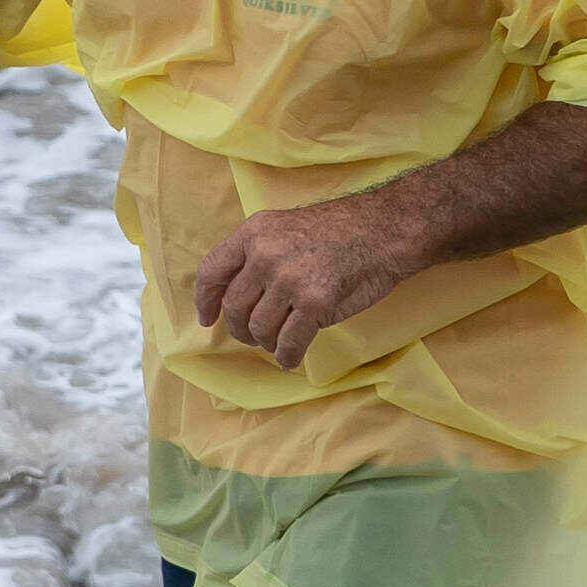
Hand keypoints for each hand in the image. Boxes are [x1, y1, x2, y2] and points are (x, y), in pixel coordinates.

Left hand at [188, 195, 422, 371]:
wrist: (381, 230)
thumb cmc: (337, 232)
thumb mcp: (284, 228)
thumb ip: (256, 255)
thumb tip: (230, 298)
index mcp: (254, 232)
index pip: (212, 270)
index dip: (205, 300)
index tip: (207, 319)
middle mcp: (266, 254)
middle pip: (234, 307)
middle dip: (240, 330)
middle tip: (253, 337)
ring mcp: (290, 278)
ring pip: (259, 329)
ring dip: (267, 343)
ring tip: (279, 341)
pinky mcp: (315, 302)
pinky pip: (289, 342)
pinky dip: (287, 356)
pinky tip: (291, 358)